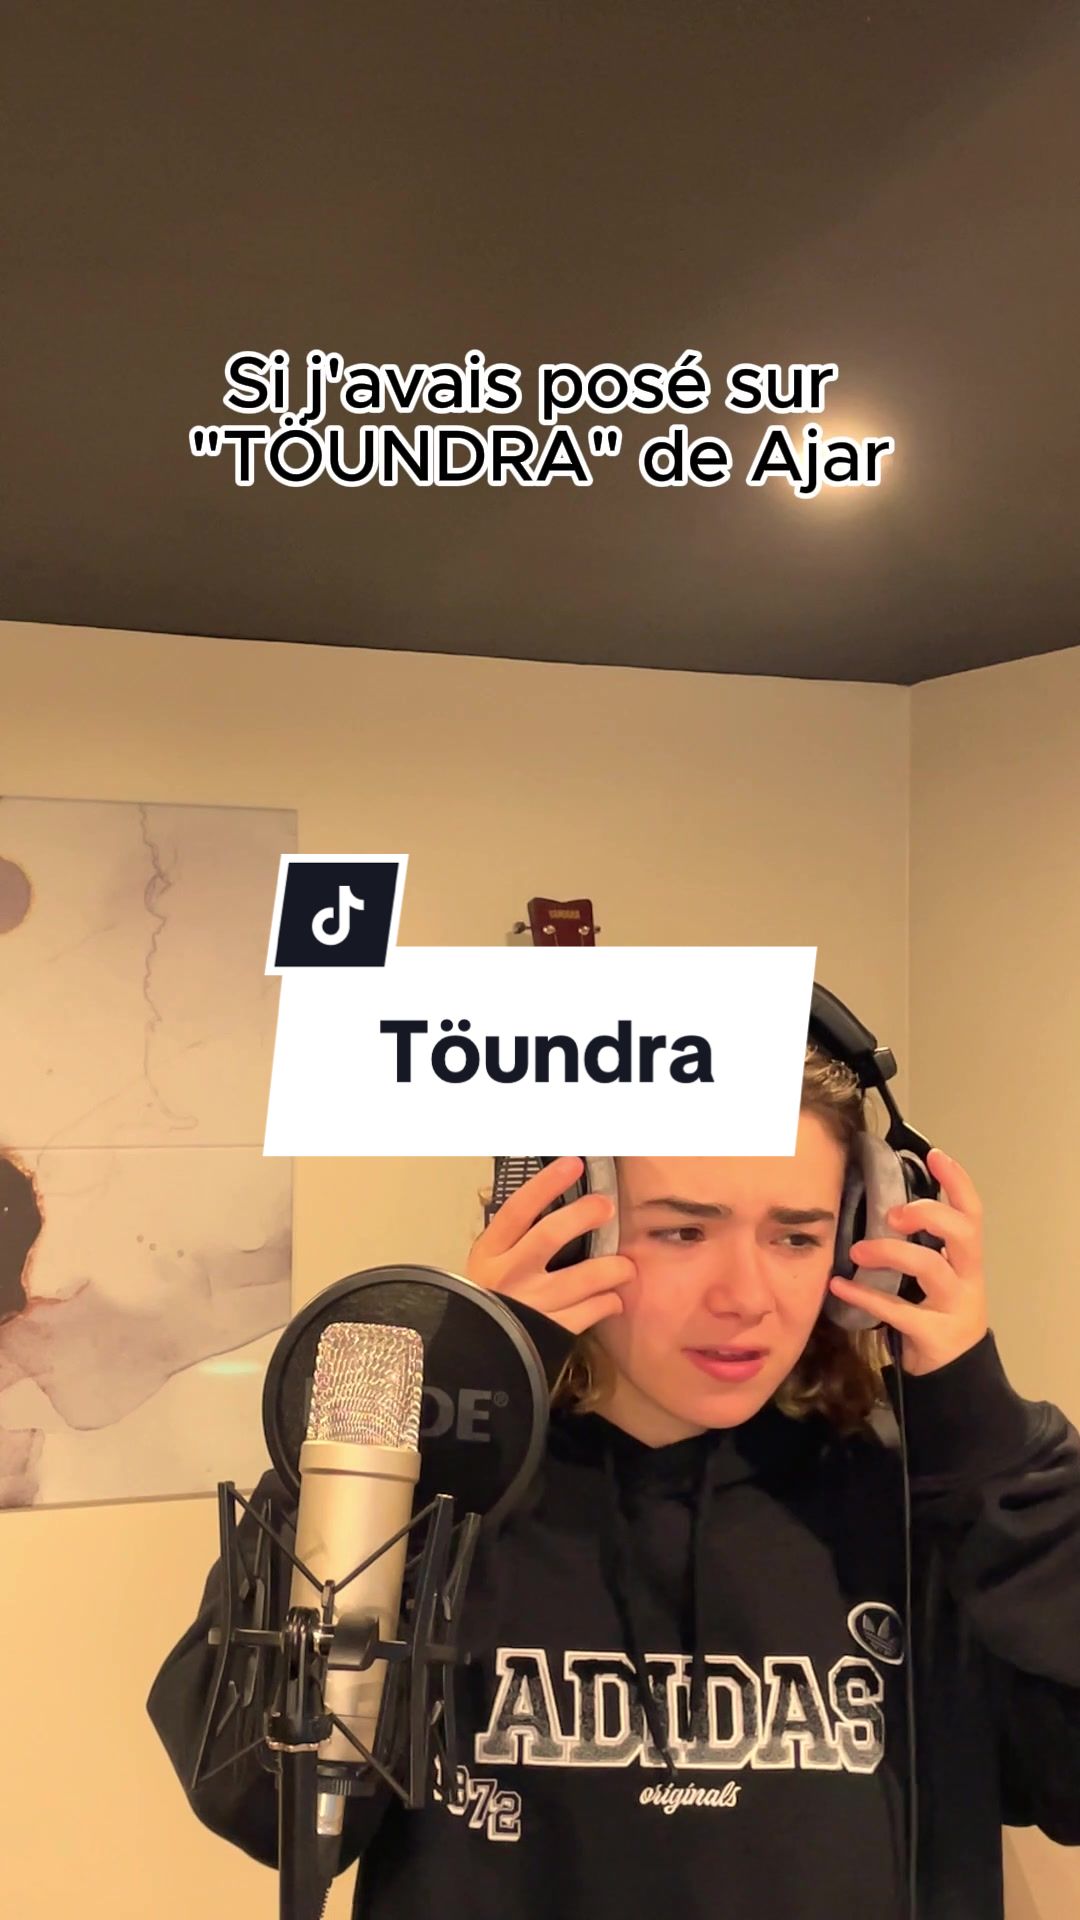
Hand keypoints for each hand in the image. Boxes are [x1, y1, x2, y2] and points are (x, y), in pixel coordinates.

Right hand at [466, 1157, 635, 1335]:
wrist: (475, 1356)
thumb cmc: (490, 1300)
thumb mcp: (491, 1264)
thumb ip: (516, 1238)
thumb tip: (554, 1199)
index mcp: (490, 1252)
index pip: (517, 1210)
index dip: (546, 1185)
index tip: (572, 1165)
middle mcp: (508, 1276)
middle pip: (550, 1235)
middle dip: (584, 1215)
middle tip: (606, 1207)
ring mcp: (530, 1305)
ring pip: (583, 1278)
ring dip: (613, 1268)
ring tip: (626, 1266)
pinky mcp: (550, 1333)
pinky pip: (591, 1312)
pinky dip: (608, 1303)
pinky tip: (613, 1299)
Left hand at [828, 1148, 989, 1374]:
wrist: (954, 1376)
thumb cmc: (935, 1315)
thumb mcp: (935, 1278)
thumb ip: (919, 1247)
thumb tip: (879, 1207)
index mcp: (967, 1260)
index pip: (972, 1213)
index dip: (957, 1183)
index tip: (935, 1155)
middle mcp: (967, 1278)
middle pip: (964, 1232)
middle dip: (928, 1213)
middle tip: (892, 1214)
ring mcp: (955, 1307)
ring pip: (930, 1267)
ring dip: (889, 1252)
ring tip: (856, 1250)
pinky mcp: (934, 1335)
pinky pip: (898, 1311)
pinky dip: (864, 1295)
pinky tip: (839, 1286)